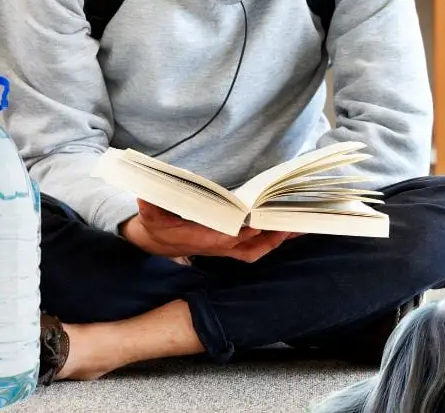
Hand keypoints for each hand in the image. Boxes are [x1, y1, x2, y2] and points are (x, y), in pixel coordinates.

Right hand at [122, 199, 295, 262]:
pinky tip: (289, 231)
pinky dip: (273, 240)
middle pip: (248, 246)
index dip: (239, 233)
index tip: (255, 222)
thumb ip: (149, 204)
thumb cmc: (156, 224)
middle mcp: (216, 246)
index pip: (222, 238)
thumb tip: (146, 195)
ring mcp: (225, 248)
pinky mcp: (231, 246)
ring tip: (299, 227)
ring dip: (277, 240)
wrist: (157, 240)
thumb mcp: (149, 213)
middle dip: (269, 236)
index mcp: (199, 238)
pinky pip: (256, 247)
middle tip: (290, 223)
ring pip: (256, 249)